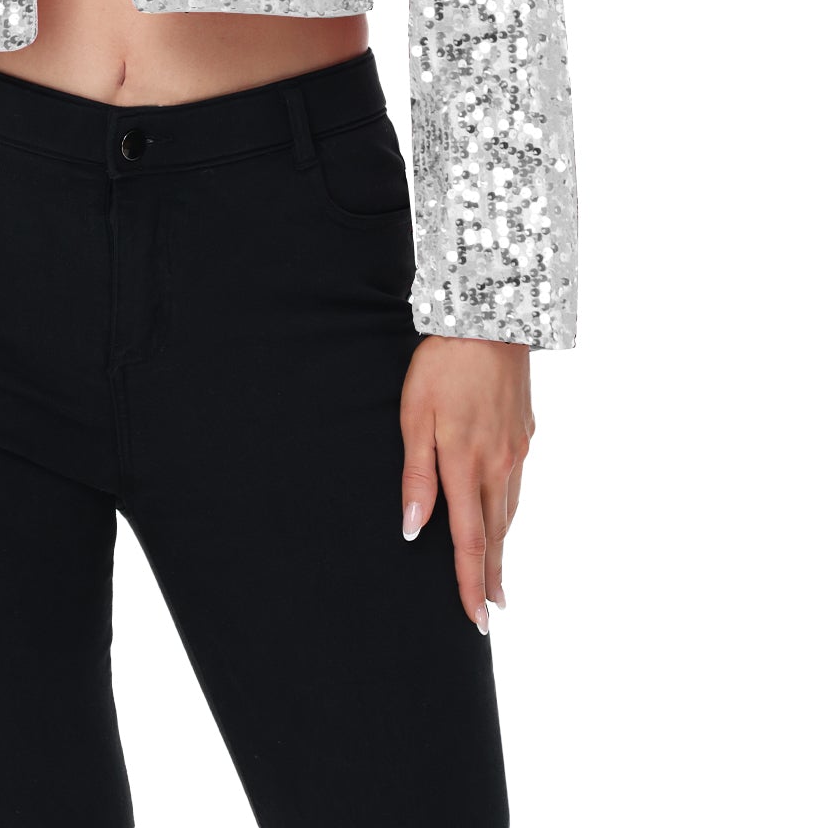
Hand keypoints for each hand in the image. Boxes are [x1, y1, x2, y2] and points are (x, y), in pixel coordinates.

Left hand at [399, 337, 534, 632]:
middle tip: (489, 613)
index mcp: (465, 466)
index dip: (469, 583)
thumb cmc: (441, 366)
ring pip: (509, 511)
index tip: (474, 619)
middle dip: (491, 578)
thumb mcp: (414, 416)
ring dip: (502, 548)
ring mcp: (517, 451)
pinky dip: (510, 509)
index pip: (468, 541)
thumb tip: (413, 529)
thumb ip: (416, 476)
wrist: (489, 319)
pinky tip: (504, 514)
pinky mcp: (526, 433)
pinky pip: (517, 483)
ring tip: (498, 578)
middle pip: (495, 535)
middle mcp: (498, 466)